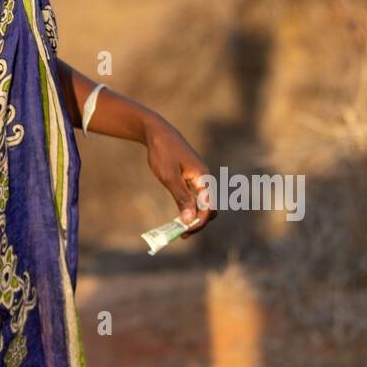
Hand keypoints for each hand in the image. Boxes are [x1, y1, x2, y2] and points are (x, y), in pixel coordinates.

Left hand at [144, 116, 215, 236]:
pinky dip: (189, 208)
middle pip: (209, 208)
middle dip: (198, 223)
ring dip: (193, 218)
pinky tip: (178, 216)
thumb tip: (190, 220)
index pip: (208, 207)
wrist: (157, 132)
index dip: (199, 222)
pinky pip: (195, 198)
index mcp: (203, 178)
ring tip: (179, 229)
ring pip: (202, 204)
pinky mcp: (191, 178)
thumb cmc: (163, 152)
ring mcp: (198, 179)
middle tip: (181, 235)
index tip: (184, 232)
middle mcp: (204, 179)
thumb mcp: (169, 176)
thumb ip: (182, 198)